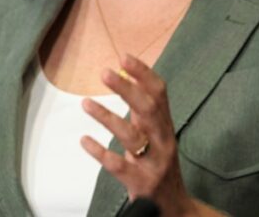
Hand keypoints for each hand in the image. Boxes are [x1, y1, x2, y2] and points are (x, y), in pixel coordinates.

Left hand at [81, 55, 217, 216]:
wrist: (174, 208)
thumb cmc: (159, 164)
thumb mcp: (156, 135)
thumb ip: (144, 111)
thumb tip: (126, 77)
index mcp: (165, 126)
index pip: (160, 94)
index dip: (143, 74)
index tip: (124, 57)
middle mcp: (163, 142)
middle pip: (148, 110)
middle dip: (127, 89)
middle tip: (104, 72)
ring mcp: (153, 163)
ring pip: (132, 137)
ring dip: (107, 117)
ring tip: (85, 103)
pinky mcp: (140, 183)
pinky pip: (118, 166)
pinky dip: (100, 152)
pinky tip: (84, 140)